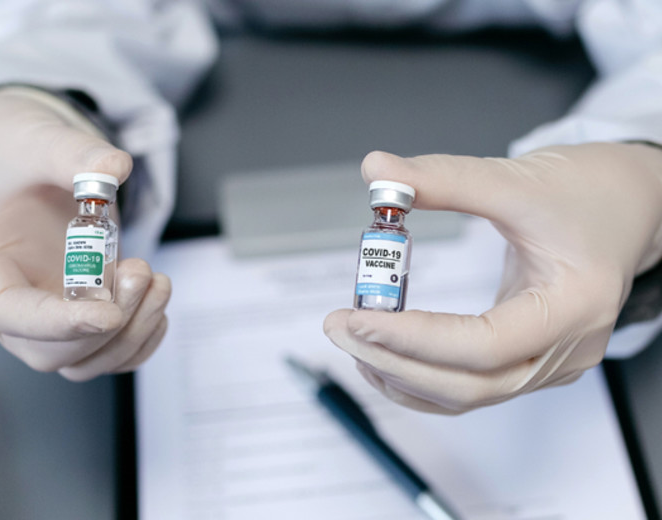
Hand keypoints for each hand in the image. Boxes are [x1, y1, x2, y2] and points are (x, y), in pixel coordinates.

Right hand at [0, 88, 170, 380]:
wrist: (22, 144)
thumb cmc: (11, 145)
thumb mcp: (35, 136)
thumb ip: (74, 154)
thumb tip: (114, 168)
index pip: (8, 313)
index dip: (59, 324)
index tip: (110, 313)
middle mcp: (3, 293)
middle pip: (48, 351)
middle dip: (104, 326)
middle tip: (141, 274)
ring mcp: (40, 304)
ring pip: (81, 359)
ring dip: (129, 333)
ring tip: (155, 280)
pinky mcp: (73, 303)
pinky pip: (103, 348)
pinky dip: (137, 337)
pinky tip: (156, 301)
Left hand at [324, 143, 661, 412]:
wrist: (633, 205)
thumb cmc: (591, 193)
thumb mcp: (518, 178)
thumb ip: (444, 179)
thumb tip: (376, 171)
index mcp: (574, 305)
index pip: (483, 344)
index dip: (413, 338)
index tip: (357, 317)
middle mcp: (565, 349)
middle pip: (470, 384)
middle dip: (394, 362)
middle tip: (339, 328)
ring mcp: (549, 361)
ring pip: (467, 394)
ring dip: (402, 375)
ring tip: (353, 341)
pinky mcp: (531, 359)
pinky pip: (471, 386)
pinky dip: (422, 378)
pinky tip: (384, 358)